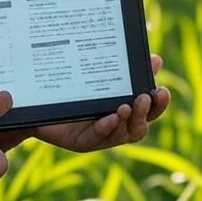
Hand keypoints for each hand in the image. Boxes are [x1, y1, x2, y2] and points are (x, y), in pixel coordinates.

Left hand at [33, 54, 170, 152]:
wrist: (39, 102)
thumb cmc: (74, 89)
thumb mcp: (101, 77)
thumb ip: (126, 70)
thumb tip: (156, 58)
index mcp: (126, 109)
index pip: (150, 110)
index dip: (159, 103)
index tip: (162, 90)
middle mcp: (117, 125)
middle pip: (141, 126)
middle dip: (147, 112)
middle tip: (145, 97)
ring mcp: (101, 135)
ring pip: (124, 135)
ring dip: (128, 121)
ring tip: (126, 106)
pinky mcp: (82, 142)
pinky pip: (97, 138)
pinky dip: (106, 128)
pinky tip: (109, 118)